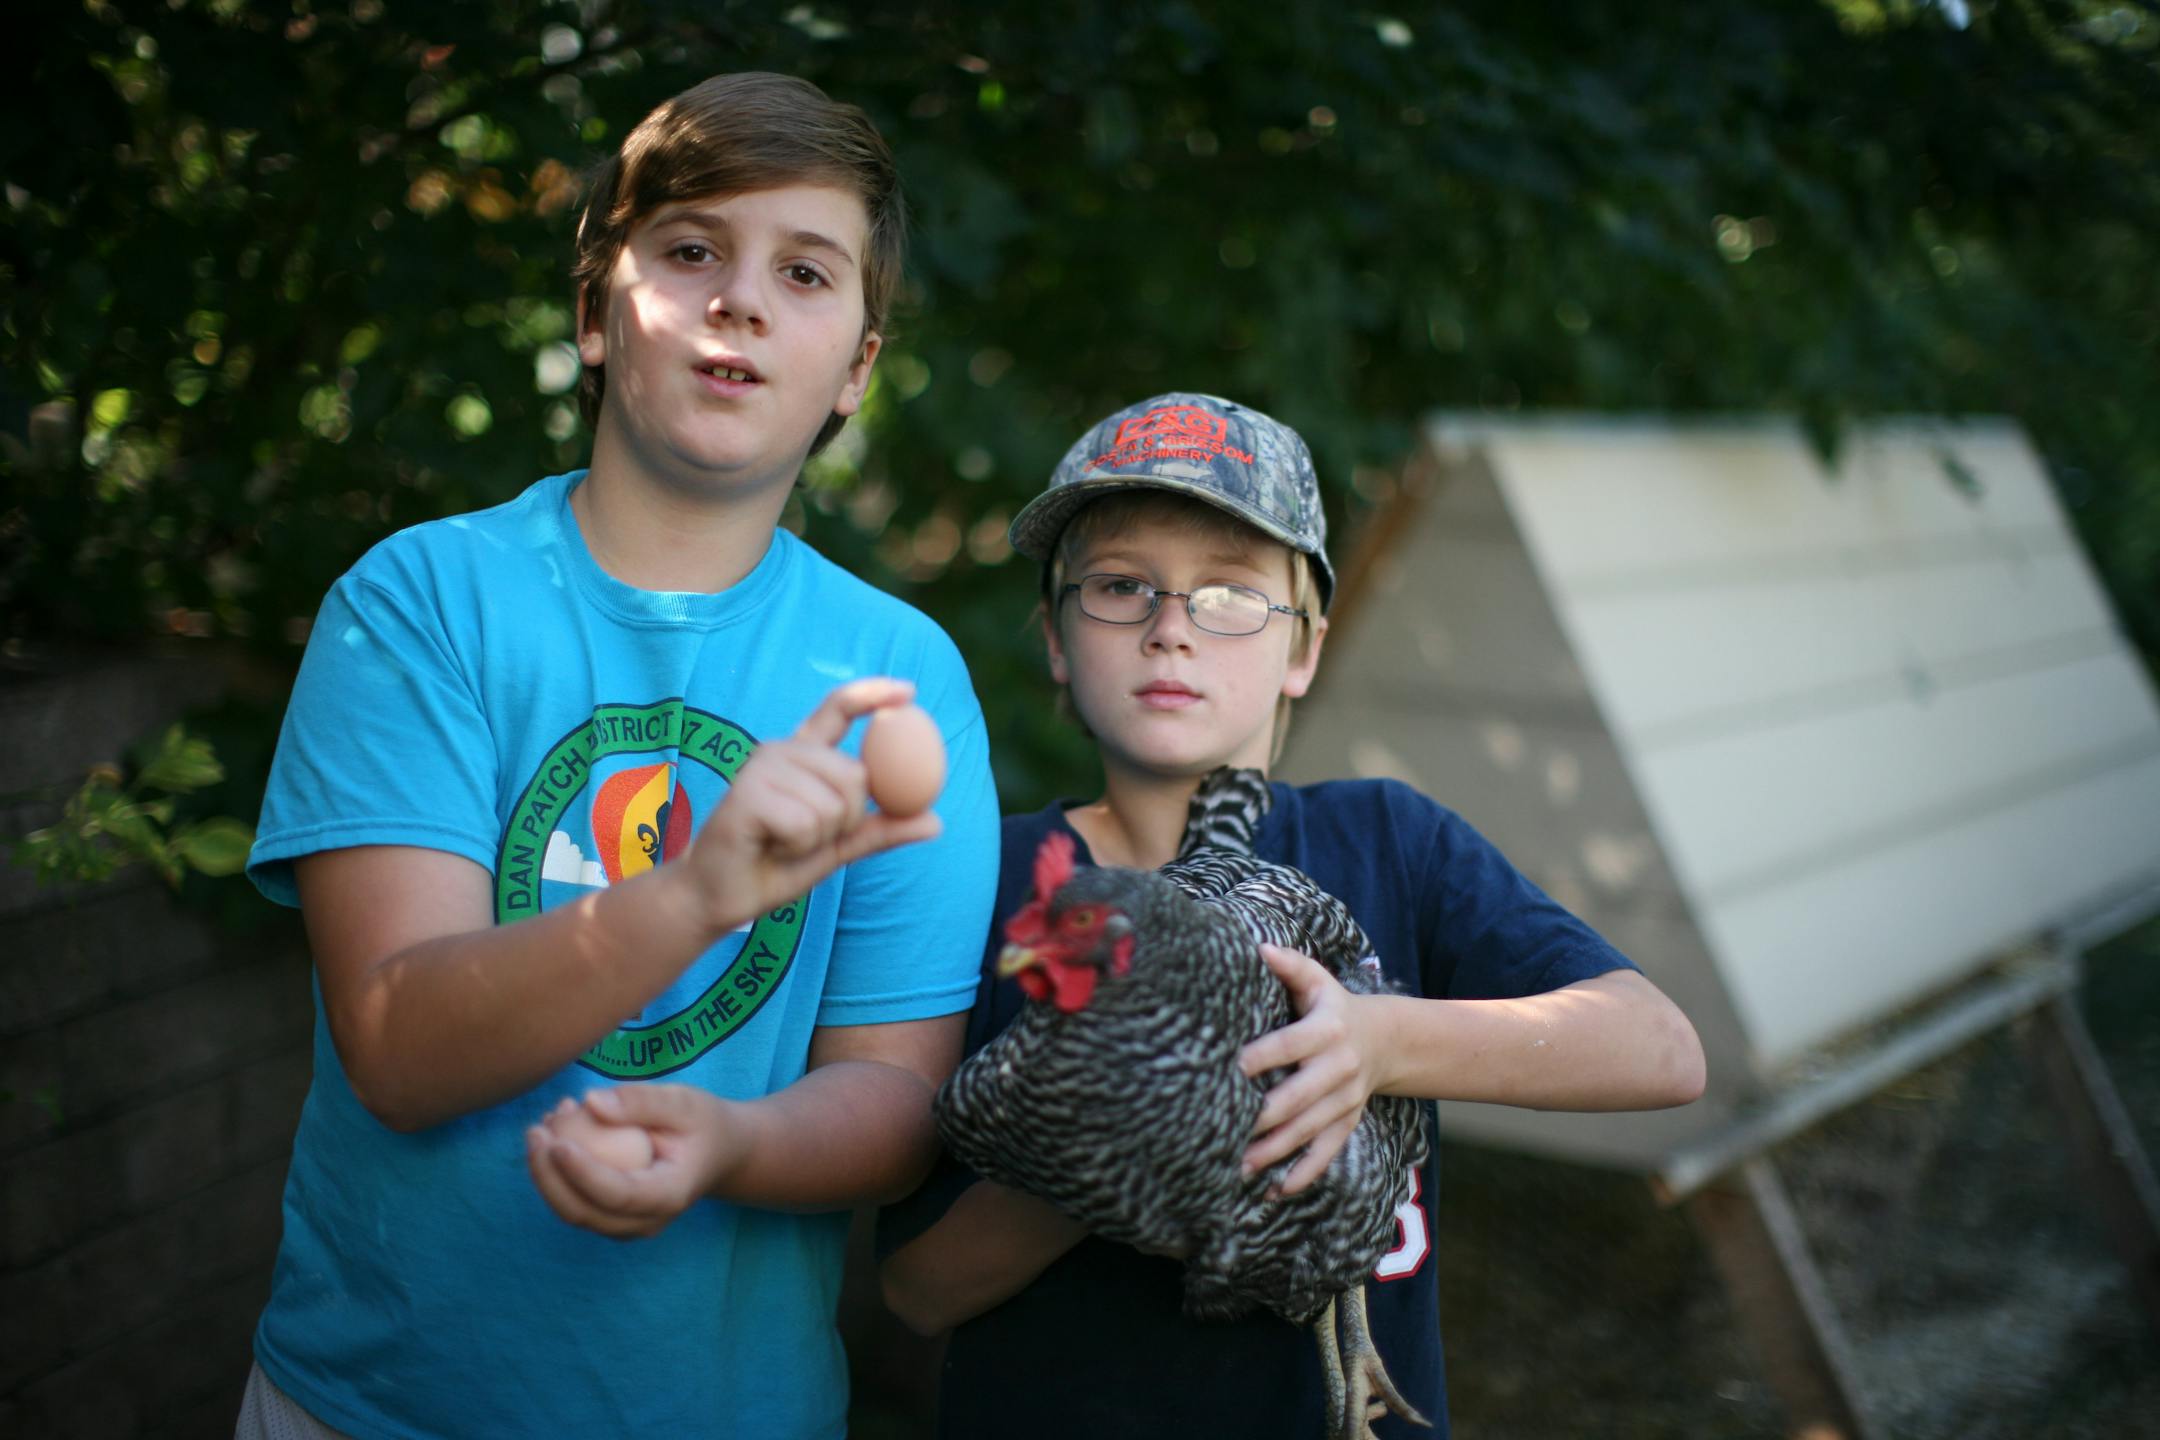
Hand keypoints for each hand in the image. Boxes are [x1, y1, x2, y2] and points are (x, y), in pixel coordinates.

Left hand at [525, 1085, 744, 1238]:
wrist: (717, 1152)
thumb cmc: (702, 1123)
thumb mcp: (684, 1101)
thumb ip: (642, 1101)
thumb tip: (590, 1102)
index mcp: (670, 1195)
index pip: (618, 1195)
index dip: (582, 1173)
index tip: (556, 1140)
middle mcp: (647, 1222)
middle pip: (585, 1213)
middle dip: (549, 1176)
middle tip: (535, 1130)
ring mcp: (627, 1226)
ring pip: (572, 1213)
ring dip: (546, 1174)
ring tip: (544, 1124)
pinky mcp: (611, 1219)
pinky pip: (573, 1203)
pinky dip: (555, 1174)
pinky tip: (554, 1133)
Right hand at [679, 677, 941, 935]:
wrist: (719, 897)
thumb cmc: (774, 867)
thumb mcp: (837, 848)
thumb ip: (879, 830)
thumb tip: (936, 821)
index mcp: (803, 755)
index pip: (838, 709)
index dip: (873, 695)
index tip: (909, 691)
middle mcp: (782, 750)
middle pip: (855, 776)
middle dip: (844, 820)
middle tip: (804, 837)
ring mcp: (762, 766)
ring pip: (833, 803)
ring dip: (816, 838)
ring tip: (781, 842)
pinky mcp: (747, 791)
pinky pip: (806, 822)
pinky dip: (796, 847)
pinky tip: (768, 846)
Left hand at [1238, 944, 1387, 1195]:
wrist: (1384, 1039)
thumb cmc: (1331, 1005)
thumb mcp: (1316, 980)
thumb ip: (1289, 964)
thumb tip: (1259, 948)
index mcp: (1327, 1029)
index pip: (1291, 1044)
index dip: (1263, 1056)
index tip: (1230, 1067)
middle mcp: (1339, 1067)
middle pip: (1299, 1097)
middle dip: (1264, 1116)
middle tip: (1224, 1130)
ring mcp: (1345, 1101)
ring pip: (1308, 1132)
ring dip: (1274, 1153)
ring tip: (1237, 1167)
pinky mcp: (1346, 1125)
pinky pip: (1325, 1155)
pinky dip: (1300, 1176)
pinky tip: (1271, 1193)